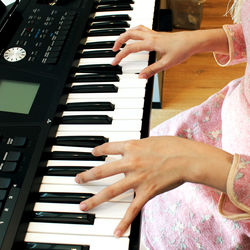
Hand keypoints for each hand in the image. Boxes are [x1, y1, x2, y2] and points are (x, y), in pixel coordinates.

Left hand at [75, 136, 231, 236]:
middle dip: (88, 176)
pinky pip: (133, 209)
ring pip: (111, 191)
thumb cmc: (172, 146)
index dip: (99, 150)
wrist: (187, 158)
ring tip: (83, 206)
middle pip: (103, 171)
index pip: (109, 147)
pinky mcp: (147, 192)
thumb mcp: (152, 140)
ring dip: (95, 199)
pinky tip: (116, 231)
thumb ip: (139, 146)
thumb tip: (133, 149)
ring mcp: (137, 179)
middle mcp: (130, 162)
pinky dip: (124, 221)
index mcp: (132, 147)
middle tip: (78, 180)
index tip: (93, 152)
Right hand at [111, 25, 228, 78]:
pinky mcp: (158, 34)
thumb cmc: (182, 50)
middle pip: (130, 34)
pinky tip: (135, 38)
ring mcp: (154, 34)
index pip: (131, 48)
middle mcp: (151, 36)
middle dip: (119, 40)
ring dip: (126, 34)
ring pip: (135, 29)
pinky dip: (134, 32)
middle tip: (114, 49)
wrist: (193, 41)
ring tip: (121, 42)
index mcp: (151, 43)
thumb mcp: (167, 64)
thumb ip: (152, 70)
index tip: (114, 62)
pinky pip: (142, 29)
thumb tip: (140, 77)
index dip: (120, 56)